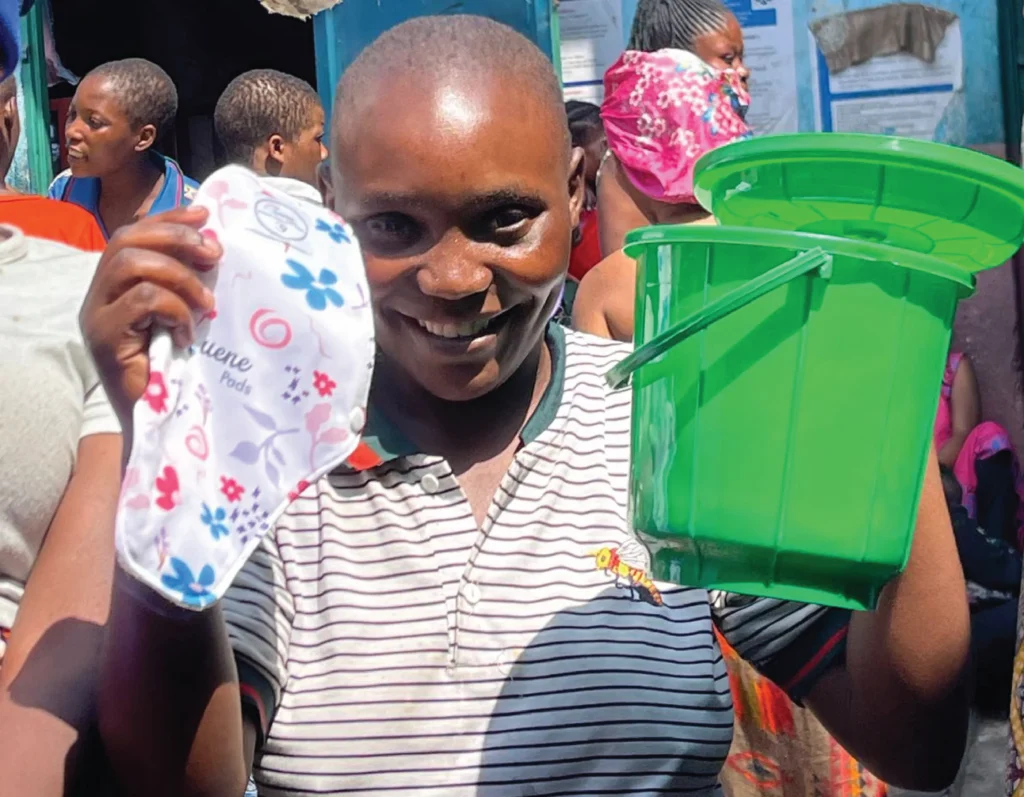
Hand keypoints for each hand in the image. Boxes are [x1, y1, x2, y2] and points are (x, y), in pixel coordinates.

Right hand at [80, 207, 221, 433]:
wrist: (157, 422)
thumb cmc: (177, 369)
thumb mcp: (185, 317)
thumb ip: (188, 284)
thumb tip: (214, 245)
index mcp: (117, 286)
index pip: (133, 233)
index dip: (169, 218)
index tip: (206, 216)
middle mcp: (99, 295)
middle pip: (126, 239)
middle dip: (175, 237)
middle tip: (214, 254)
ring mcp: (97, 315)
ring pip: (130, 263)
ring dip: (179, 276)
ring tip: (205, 302)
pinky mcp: (104, 337)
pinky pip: (142, 300)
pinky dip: (174, 309)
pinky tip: (188, 333)